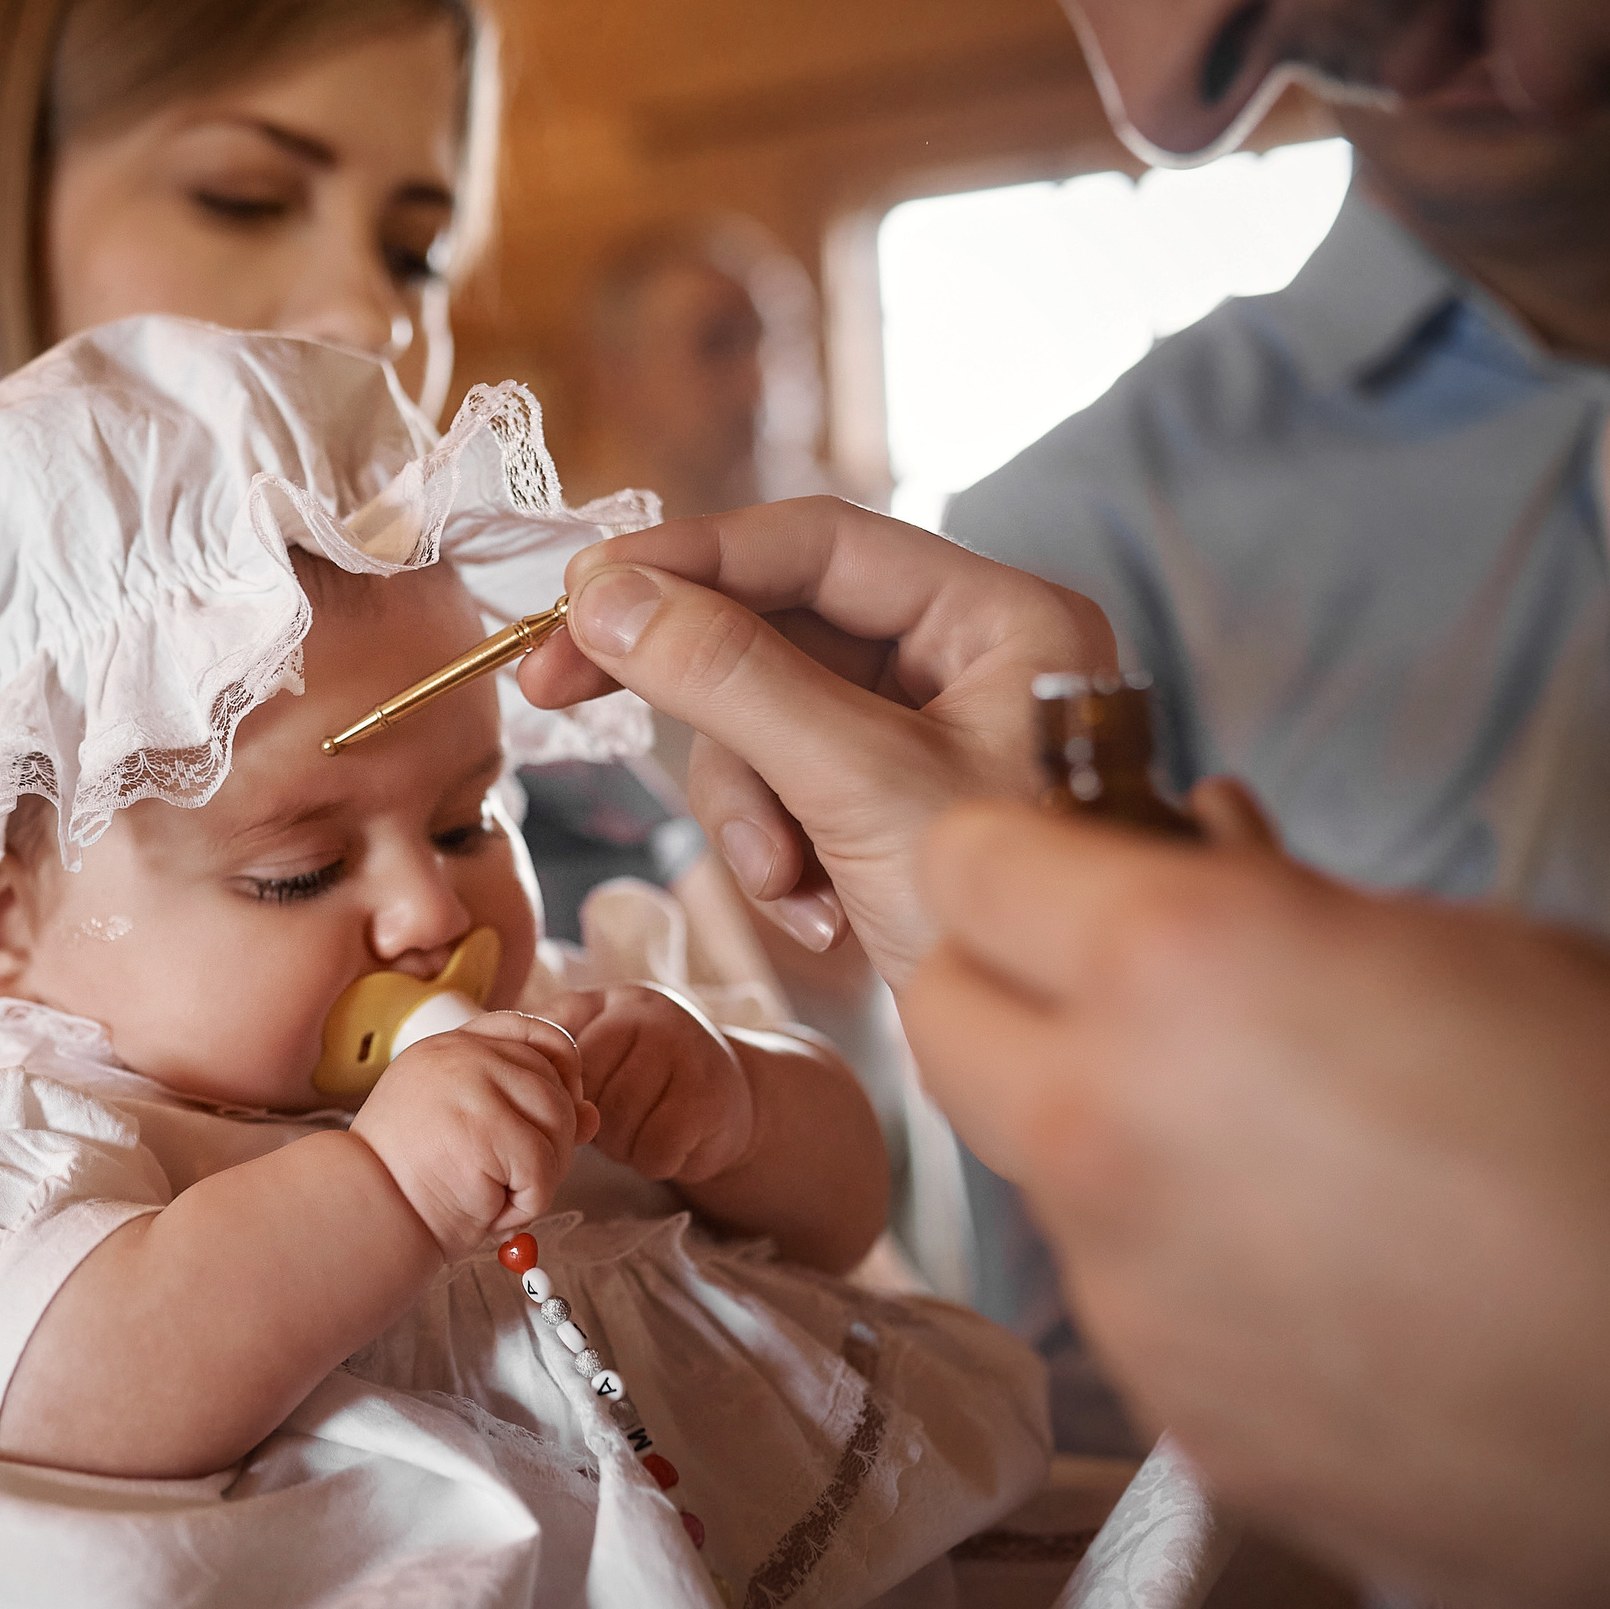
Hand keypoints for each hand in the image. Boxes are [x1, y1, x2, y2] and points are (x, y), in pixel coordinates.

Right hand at [351, 1011, 593, 1260]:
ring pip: (559, 1124)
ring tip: (498, 1195)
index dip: (561, 1069)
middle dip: (552, 1140)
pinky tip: (491, 1210)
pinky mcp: (486, 1124)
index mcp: (453, 1046)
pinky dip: (529, 1202)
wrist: (365, 1213)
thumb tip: (592, 1113)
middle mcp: (464, 1053)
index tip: (559, 1108)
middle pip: (555, 1083)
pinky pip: (545, 1166)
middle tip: (515, 1179)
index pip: (533, 1031)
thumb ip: (527, 1111)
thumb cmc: (409, 1180)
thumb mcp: (470, 1130)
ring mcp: (474, 1082)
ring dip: (542, 1174)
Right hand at [518, 497, 1113, 984]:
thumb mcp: (859, 787)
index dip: (692, 557)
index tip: (584, 592)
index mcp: (996, 619)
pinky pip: (783, 793)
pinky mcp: (881, 812)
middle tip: (556, 684)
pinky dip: (777, 852)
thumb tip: (607, 601)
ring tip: (784, 879)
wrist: (1052, 1062)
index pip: (817, 545)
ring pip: (762, 721)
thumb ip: (732, 681)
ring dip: (748, 807)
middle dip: (687, 686)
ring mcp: (920, 741)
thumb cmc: (999, 924)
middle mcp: (963, 663)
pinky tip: (819, 912)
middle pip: (775, 629)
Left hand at [549, 985, 753, 1184]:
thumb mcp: (601, 1042)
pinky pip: (653, 1150)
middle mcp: (651, 1018)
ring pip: (616, 1125)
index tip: (574, 1103)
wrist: (728, 1099)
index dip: (560, 1092)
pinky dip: (654, 1161)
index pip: (559, 1051)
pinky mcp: (709, 1100)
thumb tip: (490, 1050)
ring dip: (622, 1145)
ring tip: (641, 1128)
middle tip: (615, 1119)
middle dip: (592, 1121)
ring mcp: (685, 1054)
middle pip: (586, 1092)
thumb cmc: (645, 1075)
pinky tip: (667, 1142)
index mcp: (614, 1001)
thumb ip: (552, 1042)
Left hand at [901, 800, 1609, 1608]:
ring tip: (1264, 1142)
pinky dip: (1176, 1263)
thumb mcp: (1474, 949)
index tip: (1059, 858)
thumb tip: (1205, 867)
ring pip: (1035, 1169)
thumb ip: (1284, 908)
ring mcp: (1128, 1292)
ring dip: (1101, 1132)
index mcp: (1173, 973)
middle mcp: (1104, 1132)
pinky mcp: (1179, 1417)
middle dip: (1004, 983)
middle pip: (942, 1018)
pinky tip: (1311, 1267)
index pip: (968, 864)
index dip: (1018, 852)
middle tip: (1109, 978)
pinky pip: (1127, 1299)